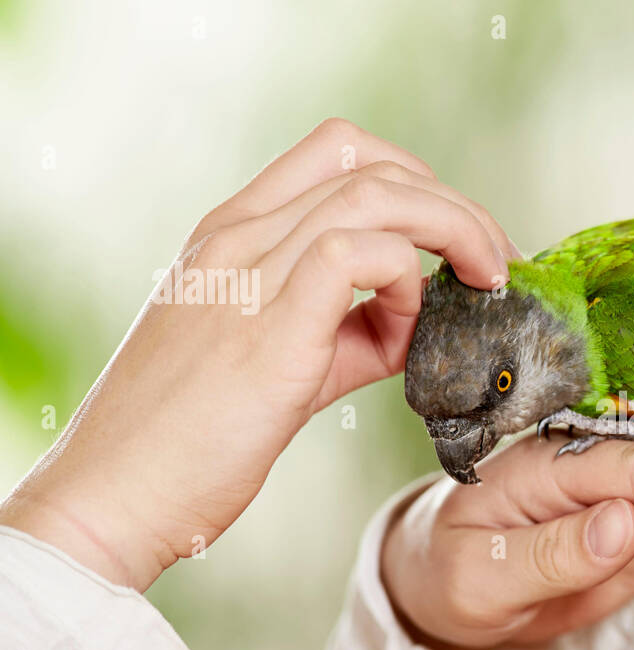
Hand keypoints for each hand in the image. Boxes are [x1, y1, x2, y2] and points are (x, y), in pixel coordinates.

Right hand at [0, 118, 517, 590]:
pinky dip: (405, 280)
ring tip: (487, 281)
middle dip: (454, 203)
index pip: (338, 152)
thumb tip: (416, 320)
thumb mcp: (279, 360)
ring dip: (453, 229)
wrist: (119, 497)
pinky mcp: (266, 325)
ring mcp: (246, 272)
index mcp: (233, 233)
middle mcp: (237, 235)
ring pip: (375, 193)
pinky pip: (357, 255)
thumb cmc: (192, 440)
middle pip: (370, 161)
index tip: (460, 237)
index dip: (418, 179)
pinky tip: (410, 328)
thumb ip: (348, 329)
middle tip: (497, 260)